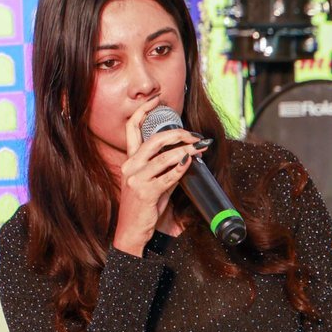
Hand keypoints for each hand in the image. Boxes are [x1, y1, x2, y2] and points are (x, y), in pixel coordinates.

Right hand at [112, 101, 202, 255]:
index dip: (144, 111)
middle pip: (155, 139)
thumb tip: (187, 155)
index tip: (157, 99)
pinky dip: (181, 168)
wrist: (132, 233)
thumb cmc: (144, 209)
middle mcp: (130, 167)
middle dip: (179, 133)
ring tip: (200, 148)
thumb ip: (165, 168)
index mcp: (130, 161)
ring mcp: (135, 179)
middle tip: (196, 136)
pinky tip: (190, 162)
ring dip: (186, 150)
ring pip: (164, 156)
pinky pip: (167, 175)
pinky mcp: (144, 192)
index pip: (132, 128)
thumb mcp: (154, 184)